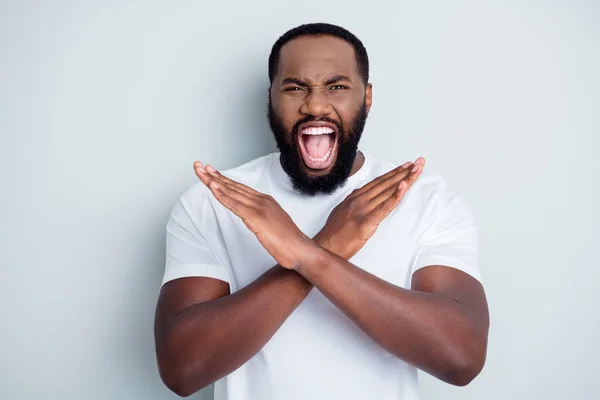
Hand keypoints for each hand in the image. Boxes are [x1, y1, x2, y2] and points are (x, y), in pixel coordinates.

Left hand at [193, 162, 315, 269]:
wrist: (301, 250)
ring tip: (201, 171)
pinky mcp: (256, 218)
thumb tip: (251, 218)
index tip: (211, 172)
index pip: (240, 188)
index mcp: (265, 201)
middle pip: (233, 186)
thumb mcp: (271, 225)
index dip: (224, 179)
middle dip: (214, 175)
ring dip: (214, 181)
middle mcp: (261, 200)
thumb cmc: (288, 241)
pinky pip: (235, 205)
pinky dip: (222, 195)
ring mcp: (259, 208)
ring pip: (231, 191)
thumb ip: (260, 218)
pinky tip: (213, 187)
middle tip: (199, 166)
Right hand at [315, 157, 424, 259]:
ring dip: (404, 179)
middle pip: (385, 183)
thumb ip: (353, 203)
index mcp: (354, 197)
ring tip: (415, 170)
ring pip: (387, 191)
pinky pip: (384, 207)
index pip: (378, 182)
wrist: (325, 247)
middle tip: (417, 163)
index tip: (405, 166)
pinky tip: (403, 187)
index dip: (393, 173)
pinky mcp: (366, 222)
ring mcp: (362, 209)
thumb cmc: (333, 234)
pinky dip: (395, 196)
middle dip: (403, 172)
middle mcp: (359, 200)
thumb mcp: (342, 212)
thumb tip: (361, 197)